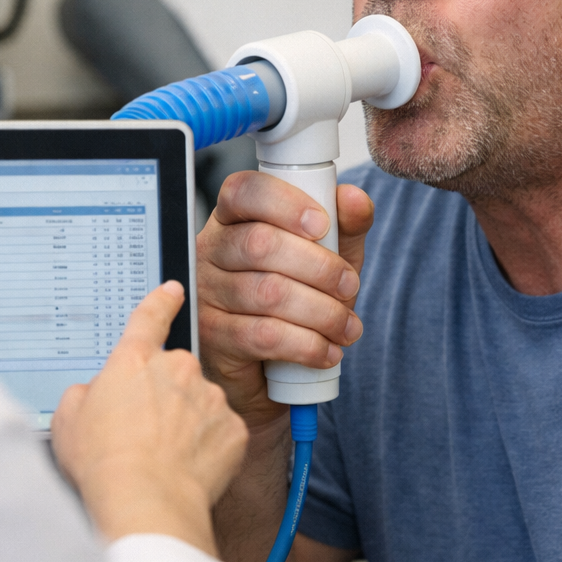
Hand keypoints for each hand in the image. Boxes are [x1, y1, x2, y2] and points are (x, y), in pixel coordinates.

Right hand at [51, 281, 247, 554]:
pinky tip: (187, 470)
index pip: (150, 317)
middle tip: (144, 432)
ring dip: (187, 424)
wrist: (145, 502)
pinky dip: (208, 449)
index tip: (173, 290)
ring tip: (163, 459)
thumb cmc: (102, 463)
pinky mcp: (233, 429)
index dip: (161, 301)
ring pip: (201, 404)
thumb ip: (86, 393)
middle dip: (165, 395)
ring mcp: (210, 398)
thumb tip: (96, 394)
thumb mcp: (68, 419)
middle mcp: (177, 369)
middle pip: (175, 373)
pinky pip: (221, 434)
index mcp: (135, 361)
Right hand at [196, 172, 373, 425]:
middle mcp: (211, 250)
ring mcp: (205, 293)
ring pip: (267, 293)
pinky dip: (307, 344)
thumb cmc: (297, 300)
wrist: (273, 370)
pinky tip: (327, 351)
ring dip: (322, 312)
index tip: (322, 224)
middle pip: (260, 244)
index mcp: (234, 218)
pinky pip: (263, 335)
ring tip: (347, 326)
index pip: (243, 191)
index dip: (284, 203)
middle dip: (319, 266)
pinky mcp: (212, 335)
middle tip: (349, 285)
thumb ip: (344, 226)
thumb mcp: (328, 258)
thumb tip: (355, 199)